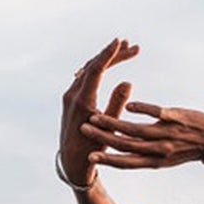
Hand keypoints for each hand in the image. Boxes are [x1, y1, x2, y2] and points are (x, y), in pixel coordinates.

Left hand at [59, 38, 138, 188]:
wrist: (71, 162)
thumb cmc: (92, 150)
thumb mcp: (108, 130)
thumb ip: (116, 105)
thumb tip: (127, 81)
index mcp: (81, 102)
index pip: (95, 70)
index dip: (109, 55)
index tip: (120, 42)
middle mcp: (72, 95)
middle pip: (93, 65)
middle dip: (113, 54)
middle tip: (133, 47)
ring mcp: (71, 95)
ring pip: (90, 69)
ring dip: (108, 59)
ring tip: (126, 50)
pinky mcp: (73, 97)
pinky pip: (87, 76)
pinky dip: (101, 67)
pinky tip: (112, 63)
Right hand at [81, 103, 203, 170]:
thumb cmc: (186, 148)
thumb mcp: (164, 157)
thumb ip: (144, 153)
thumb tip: (122, 148)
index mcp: (155, 161)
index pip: (127, 163)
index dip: (108, 160)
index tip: (90, 157)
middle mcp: (160, 150)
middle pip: (126, 145)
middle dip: (103, 138)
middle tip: (83, 129)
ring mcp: (167, 133)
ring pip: (135, 130)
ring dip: (114, 122)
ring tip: (96, 116)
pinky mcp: (175, 117)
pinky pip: (155, 112)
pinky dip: (141, 109)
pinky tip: (128, 105)